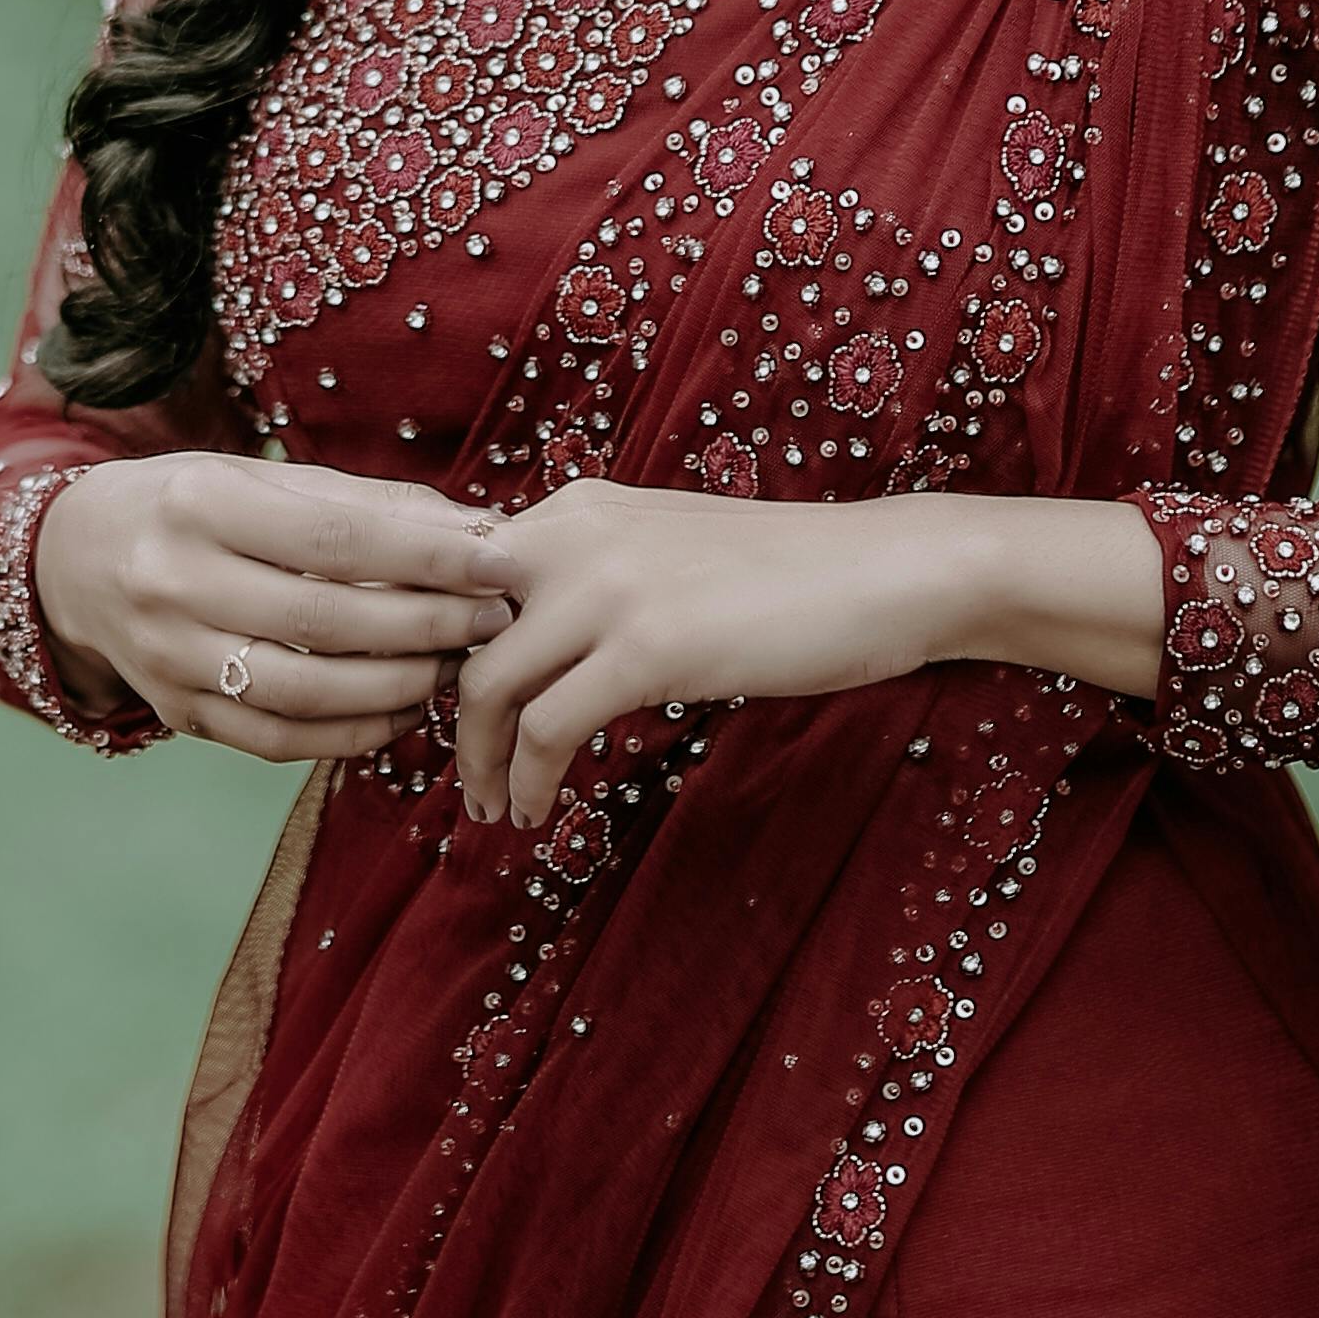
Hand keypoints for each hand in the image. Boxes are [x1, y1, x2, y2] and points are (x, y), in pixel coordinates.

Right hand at [33, 453, 515, 765]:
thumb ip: (366, 504)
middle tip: (492, 621)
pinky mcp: (175, 712)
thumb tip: (477, 531)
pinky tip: (400, 710)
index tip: (499, 564)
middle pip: (324, 619)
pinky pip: (277, 739)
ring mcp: (168, 658)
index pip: (336, 539)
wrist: (71, 559)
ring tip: (454, 666)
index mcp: (200, 504)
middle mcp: (174, 583)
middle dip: (426, 625)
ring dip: (397, 686)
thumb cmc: (189, 505)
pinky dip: (350, 733)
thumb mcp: (260, 478)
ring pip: (304, 692)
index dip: (428, 557)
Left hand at [450, 485, 1168, 826]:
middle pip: (455, 633)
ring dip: (478, 759)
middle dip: (444, 713)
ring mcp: (605, 586)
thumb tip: (527, 640)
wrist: (883, 570)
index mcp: (576, 507)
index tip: (443, 710)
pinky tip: (541, 811)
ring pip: (486, 685)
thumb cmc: (784, 575)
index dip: (435, 648)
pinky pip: (547, 728)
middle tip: (464, 771)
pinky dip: (530, 779)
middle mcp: (573, 532)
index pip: (457, 575)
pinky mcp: (644, 646)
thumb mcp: (666, 552)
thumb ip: (593, 576)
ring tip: (495, 808)